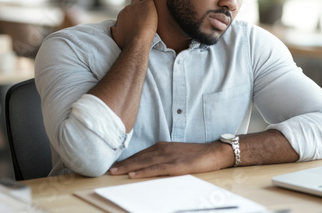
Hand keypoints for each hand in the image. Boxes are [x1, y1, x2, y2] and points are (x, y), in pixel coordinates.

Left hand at [109, 141, 231, 178]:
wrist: (213, 152)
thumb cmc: (196, 155)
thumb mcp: (176, 154)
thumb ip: (163, 158)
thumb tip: (150, 166)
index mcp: (162, 147)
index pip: (140, 154)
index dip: (127, 161)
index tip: (115, 166)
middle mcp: (162, 149)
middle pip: (138, 158)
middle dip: (123, 164)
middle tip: (108, 170)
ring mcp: (168, 156)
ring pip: (143, 162)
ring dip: (127, 168)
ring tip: (114, 173)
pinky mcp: (175, 165)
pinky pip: (155, 169)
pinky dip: (142, 171)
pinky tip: (132, 175)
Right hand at [111, 0, 157, 48]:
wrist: (136, 42)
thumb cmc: (127, 43)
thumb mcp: (117, 37)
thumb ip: (114, 31)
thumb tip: (112, 28)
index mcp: (122, 15)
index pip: (128, 10)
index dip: (134, 13)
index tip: (139, 17)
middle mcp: (128, 8)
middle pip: (134, 1)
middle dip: (139, 4)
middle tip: (146, 11)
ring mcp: (137, 5)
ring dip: (145, 0)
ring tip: (151, 5)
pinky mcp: (147, 4)